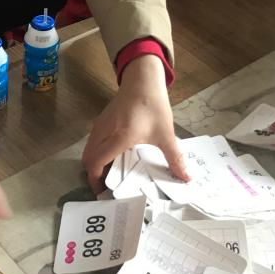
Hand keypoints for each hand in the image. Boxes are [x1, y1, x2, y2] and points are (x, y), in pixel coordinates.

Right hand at [83, 55, 186, 190]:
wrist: (142, 81)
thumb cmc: (153, 106)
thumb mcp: (166, 134)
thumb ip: (175, 158)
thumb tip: (186, 179)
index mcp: (119, 138)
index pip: (97, 162)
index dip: (95, 180)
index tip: (103, 192)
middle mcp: (104, 132)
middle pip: (88, 159)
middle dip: (93, 174)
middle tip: (107, 185)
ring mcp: (100, 126)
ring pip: (89, 150)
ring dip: (95, 163)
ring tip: (111, 172)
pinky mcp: (101, 121)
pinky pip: (92, 142)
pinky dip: (97, 152)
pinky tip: (113, 155)